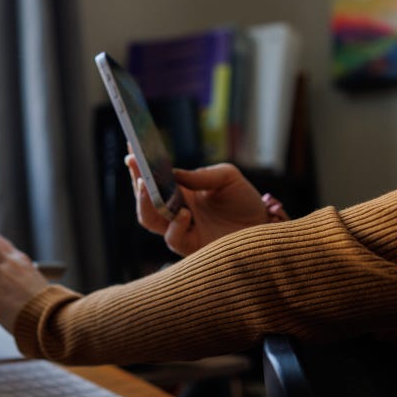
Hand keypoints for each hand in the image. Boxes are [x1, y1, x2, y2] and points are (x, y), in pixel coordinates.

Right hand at [127, 156, 285, 255]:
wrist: (265, 228)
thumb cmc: (245, 201)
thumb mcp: (227, 177)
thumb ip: (201, 175)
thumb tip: (174, 174)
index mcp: (181, 192)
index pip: (154, 179)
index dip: (140, 166)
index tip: (131, 148)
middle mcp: (176, 210)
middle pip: (145, 198)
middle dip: (136, 180)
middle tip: (134, 163)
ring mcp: (182, 229)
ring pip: (149, 219)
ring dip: (146, 202)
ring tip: (147, 185)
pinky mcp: (192, 248)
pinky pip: (173, 238)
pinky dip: (175, 225)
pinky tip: (184, 214)